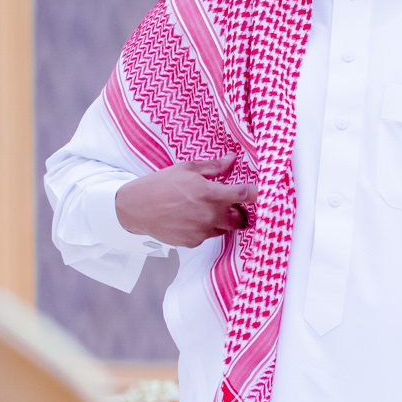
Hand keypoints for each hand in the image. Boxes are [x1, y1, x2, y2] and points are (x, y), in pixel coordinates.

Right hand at [114, 156, 257, 247]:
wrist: (134, 208)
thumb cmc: (159, 185)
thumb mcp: (186, 169)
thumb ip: (213, 167)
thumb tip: (232, 160)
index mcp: (210, 194)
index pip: (245, 195)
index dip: (259, 194)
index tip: (266, 193)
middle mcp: (210, 215)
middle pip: (239, 218)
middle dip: (237, 212)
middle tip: (226, 204)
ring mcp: (202, 231)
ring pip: (224, 228)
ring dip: (220, 220)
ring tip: (201, 209)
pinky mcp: (193, 242)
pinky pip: (207, 236)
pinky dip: (203, 228)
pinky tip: (188, 219)